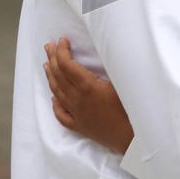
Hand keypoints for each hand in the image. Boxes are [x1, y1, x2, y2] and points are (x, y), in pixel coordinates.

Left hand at [43, 37, 133, 152]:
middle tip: (49, 46)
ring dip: (50, 76)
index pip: (67, 65)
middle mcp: (78, 99)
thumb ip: (111, 66)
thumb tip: (108, 48)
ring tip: (46, 64)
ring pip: (57, 92)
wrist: (133, 139)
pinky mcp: (80, 126)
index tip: (62, 40)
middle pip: (59, 76)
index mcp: (87, 86)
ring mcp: (76, 114)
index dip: (62, 51)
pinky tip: (54, 97)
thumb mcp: (123, 82)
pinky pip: (61, 114)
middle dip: (53, 58)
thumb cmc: (132, 108)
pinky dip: (56, 103)